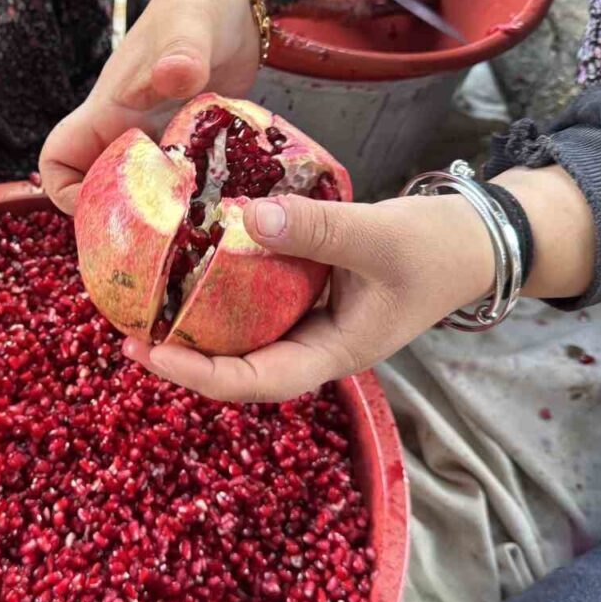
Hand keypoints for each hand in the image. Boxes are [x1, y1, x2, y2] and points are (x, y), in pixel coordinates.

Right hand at [39, 0, 260, 212]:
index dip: (66, 193)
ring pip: (146, 192)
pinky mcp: (193, 142)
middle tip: (162, 236)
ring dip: (166, 213)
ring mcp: (161, 138)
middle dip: (122, 218)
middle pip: (101, 190)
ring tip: (198, 229)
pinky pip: (186, 181)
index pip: (59, 161)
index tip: (103, 211)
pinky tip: (229, 203)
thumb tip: (174, 75)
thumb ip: (181, 53)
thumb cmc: (198, 6)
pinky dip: (200, 195)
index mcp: (109, 112)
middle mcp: (128, 131)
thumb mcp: (190, 30)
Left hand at [123, 166, 596, 401]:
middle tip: (127, 330)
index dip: (200, 374)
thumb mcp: (379, 236)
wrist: (473, 236)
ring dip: (196, 325)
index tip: (150, 351)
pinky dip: (222, 288)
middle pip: (239, 368)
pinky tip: (192, 265)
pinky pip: (256, 300)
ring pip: (244, 335)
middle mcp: (315, 344)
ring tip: (146, 304)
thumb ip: (319, 230)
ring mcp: (311, 321)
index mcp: (333, 353)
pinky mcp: (309, 292)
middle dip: (183, 355)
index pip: (257, 382)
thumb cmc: (436, 247)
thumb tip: (249, 219)